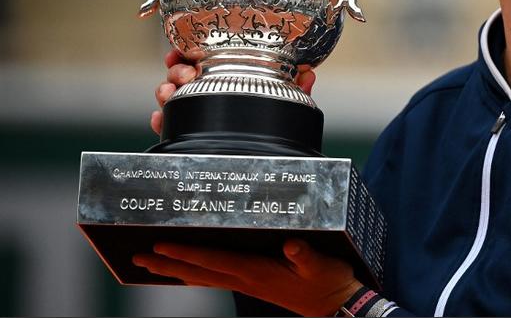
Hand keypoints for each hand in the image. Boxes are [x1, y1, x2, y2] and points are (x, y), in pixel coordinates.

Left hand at [133, 239, 360, 315]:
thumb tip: (290, 243)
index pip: (213, 261)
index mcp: (257, 272)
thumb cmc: (329, 280)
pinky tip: (186, 273)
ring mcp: (247, 284)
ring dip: (175, 271)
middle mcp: (246, 279)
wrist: (336, 304)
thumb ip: (305, 254)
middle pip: (198, 272)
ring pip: (202, 278)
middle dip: (167, 264)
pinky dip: (194, 275)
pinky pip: (215, 279)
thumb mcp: (321, 264)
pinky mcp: (253, 283)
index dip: (186, 253)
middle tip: (138, 257)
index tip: (160, 246)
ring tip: (150, 265)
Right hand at [151, 50, 316, 135]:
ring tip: (170, 92)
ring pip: (169, 93)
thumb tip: (308, 74)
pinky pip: (167, 122)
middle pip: (182, 71)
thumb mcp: (282, 101)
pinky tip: (160, 117)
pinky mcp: (184, 129)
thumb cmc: (269, 119)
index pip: (203, 56)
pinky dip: (160, 118)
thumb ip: (293, 88)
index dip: (189, 50)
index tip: (183, 50)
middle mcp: (206, 89)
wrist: (262, 155)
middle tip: (186, 74)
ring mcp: (193, 109)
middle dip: (178, 69)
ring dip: (165, 89)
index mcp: (226, 74)